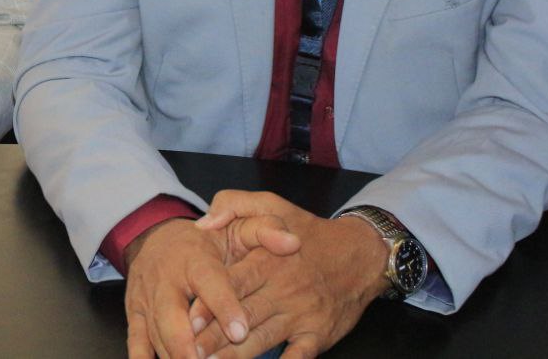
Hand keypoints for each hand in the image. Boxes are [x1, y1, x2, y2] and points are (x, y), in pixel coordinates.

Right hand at [124, 214, 298, 358]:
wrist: (156, 238)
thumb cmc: (206, 241)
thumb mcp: (237, 229)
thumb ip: (266, 232)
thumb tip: (292, 242)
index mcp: (195, 259)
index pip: (210, 282)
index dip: (224, 306)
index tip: (241, 330)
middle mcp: (167, 280)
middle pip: (172, 315)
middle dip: (185, 345)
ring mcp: (147, 298)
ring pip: (156, 333)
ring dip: (172, 355)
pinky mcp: (134, 312)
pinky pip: (136, 340)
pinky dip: (143, 357)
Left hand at [189, 191, 387, 358]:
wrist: (361, 254)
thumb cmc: (309, 231)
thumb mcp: (271, 204)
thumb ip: (232, 204)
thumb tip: (203, 223)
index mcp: (267, 260)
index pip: (232, 284)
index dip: (209, 304)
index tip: (187, 320)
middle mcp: (283, 290)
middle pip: (242, 316)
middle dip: (214, 337)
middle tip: (191, 351)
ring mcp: (301, 315)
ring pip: (263, 340)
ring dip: (236, 356)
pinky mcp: (318, 335)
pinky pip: (298, 357)